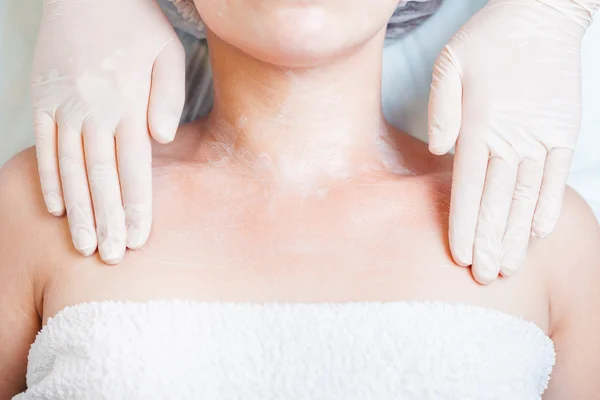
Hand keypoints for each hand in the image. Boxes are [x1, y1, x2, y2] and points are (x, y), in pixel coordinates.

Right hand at [31, 0, 184, 263]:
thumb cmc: (137, 26)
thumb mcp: (167, 53)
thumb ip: (168, 96)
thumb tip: (164, 140)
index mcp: (127, 102)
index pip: (134, 166)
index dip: (138, 205)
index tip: (140, 239)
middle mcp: (93, 109)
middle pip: (101, 176)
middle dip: (109, 220)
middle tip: (113, 258)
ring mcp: (62, 106)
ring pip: (70, 168)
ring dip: (79, 209)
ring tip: (85, 245)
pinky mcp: (42, 99)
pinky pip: (43, 145)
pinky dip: (47, 178)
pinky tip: (55, 209)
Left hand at [428, 0, 597, 282]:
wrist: (541, 15)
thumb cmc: (488, 40)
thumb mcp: (449, 63)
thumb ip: (442, 109)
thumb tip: (439, 151)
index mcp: (480, 125)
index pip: (467, 188)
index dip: (463, 225)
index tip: (458, 257)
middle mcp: (513, 138)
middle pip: (497, 202)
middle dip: (488, 244)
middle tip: (482, 279)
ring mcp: (542, 137)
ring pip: (526, 198)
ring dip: (516, 236)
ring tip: (507, 268)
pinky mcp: (563, 132)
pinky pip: (555, 179)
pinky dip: (546, 208)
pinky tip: (536, 235)